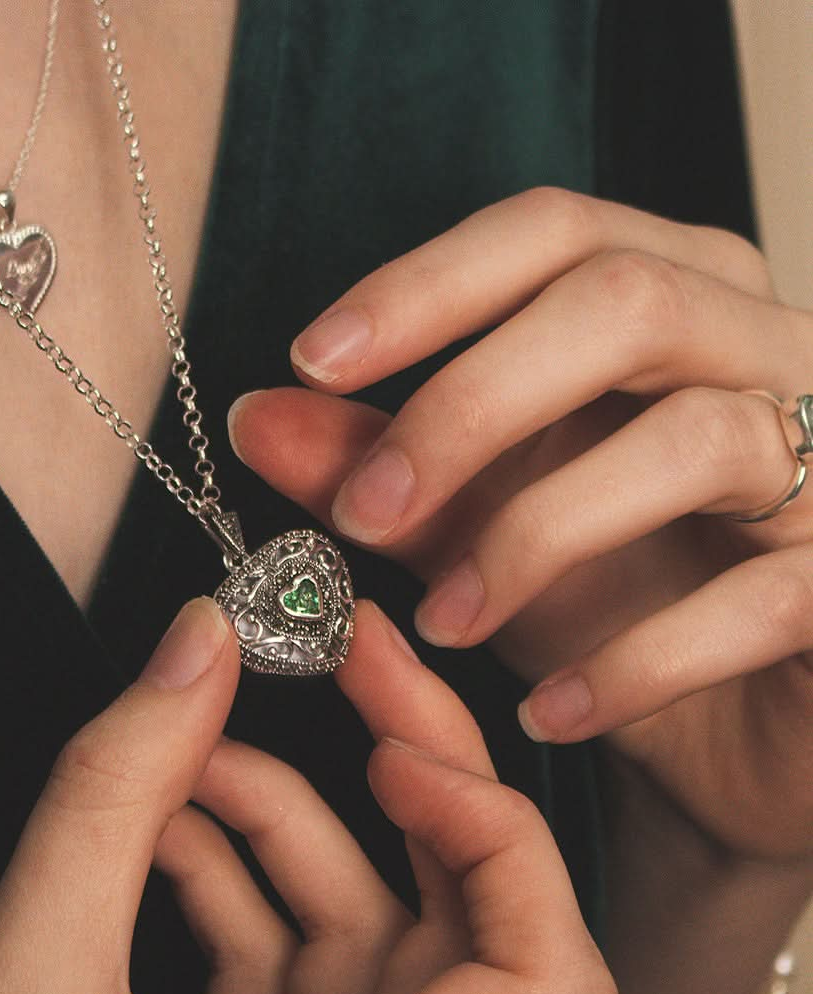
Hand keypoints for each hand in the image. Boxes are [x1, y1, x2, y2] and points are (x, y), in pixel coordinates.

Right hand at [0, 597, 614, 993]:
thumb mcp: (26, 980)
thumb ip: (113, 791)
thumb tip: (199, 639)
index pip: (545, 988)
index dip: (498, 846)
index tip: (394, 753)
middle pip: (465, 922)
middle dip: (409, 768)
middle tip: (349, 652)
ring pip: (358, 925)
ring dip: (276, 816)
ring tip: (176, 762)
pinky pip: (287, 954)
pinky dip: (233, 876)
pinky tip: (157, 826)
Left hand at [227, 187, 812, 858]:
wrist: (729, 729)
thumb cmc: (606, 598)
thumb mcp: (473, 524)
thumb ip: (377, 464)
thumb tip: (263, 418)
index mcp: (671, 298)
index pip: (551, 233)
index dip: (428, 285)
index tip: (311, 357)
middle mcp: (766, 347)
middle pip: (621, 304)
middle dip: (469, 407)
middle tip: (367, 510)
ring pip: (692, 441)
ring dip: (535, 539)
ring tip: (445, 623)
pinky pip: (761, 599)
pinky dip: (633, 663)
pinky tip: (547, 713)